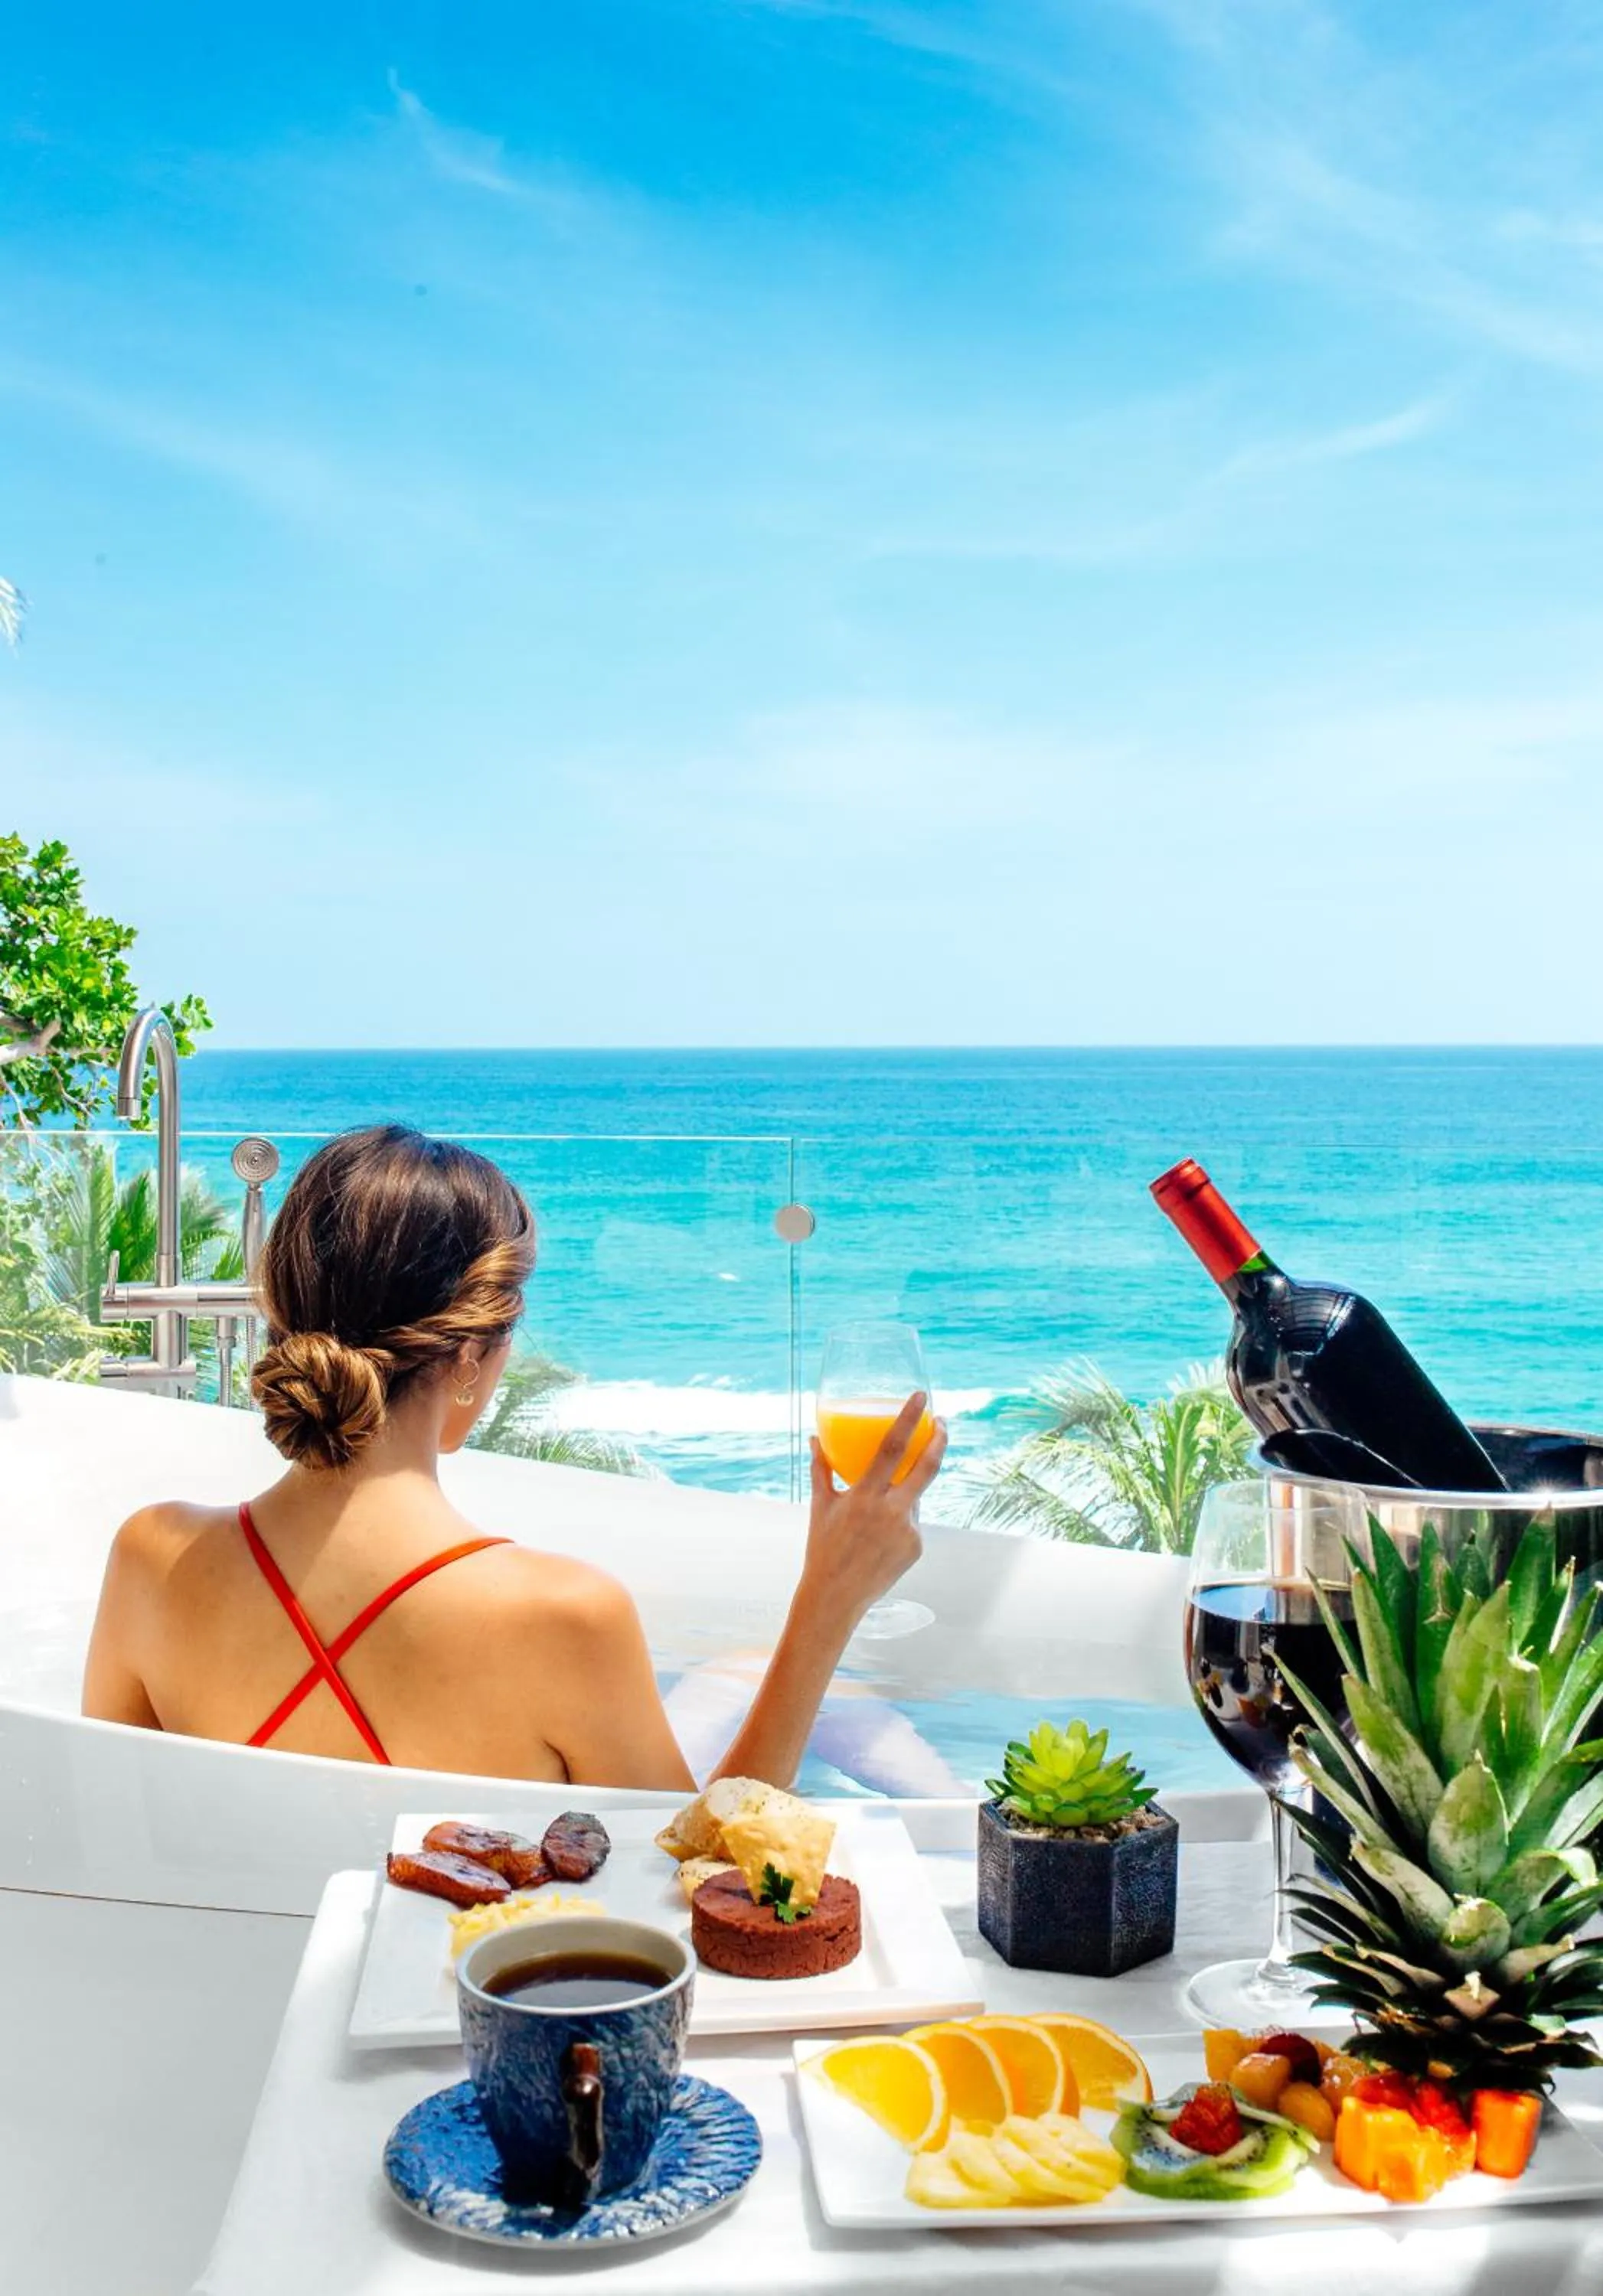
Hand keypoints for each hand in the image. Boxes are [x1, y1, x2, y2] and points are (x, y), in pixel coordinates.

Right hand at [799, 1391, 946, 1630]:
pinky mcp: (918, 1546)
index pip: (892, 1448)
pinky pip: (913, 1521)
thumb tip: (817, 1439)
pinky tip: (880, 1538)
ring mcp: (908, 1531)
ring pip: (916, 1496)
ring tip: (878, 1512)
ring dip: (905, 1492)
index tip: (921, 1397)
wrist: (836, 1597)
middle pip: (927, 1467)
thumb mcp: (821, 1506)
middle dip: (939, 1440)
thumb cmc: (823, 1549)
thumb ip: (822, 1470)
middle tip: (942, 1422)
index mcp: (865, 1497)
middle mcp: (891, 1512)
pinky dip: (901, 1519)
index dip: (908, 1419)